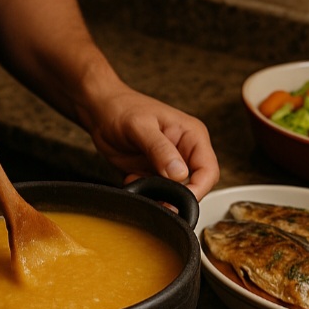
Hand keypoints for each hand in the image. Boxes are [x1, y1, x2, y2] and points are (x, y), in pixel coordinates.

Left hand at [82, 88, 219, 200]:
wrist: (100, 111)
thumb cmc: (122, 108)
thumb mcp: (140, 127)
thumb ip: (160, 150)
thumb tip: (180, 174)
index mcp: (192, 135)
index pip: (208, 170)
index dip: (199, 189)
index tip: (181, 200)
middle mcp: (185, 151)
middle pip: (197, 185)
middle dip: (178, 197)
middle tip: (158, 199)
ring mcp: (170, 164)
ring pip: (177, 192)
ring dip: (160, 195)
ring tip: (139, 181)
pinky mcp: (155, 173)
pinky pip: (158, 193)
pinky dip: (146, 192)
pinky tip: (132, 178)